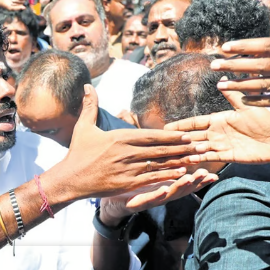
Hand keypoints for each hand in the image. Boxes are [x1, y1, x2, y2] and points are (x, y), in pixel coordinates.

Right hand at [52, 85, 198, 200]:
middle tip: (200, 146)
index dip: (170, 136)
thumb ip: (90, 106)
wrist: (70, 179)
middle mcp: (126, 153)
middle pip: (159, 150)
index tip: (185, 135)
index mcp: (118, 138)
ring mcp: (128, 170)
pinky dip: (167, 176)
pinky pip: (152, 179)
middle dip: (181, 148)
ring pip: (159, 165)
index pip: (149, 136)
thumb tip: (88, 85)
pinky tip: (180, 174)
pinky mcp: (127, 184)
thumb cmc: (78, 153)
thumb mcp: (84, 127)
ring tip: (195, 159)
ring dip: (179, 162)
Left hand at [98, 169, 216, 225]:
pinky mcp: (135, 203)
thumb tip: (172, 146)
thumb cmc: (129, 185)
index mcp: (164, 184)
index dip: (198, 179)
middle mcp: (159, 193)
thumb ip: (160, 162)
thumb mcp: (147, 171)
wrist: (109, 200)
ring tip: (190, 179)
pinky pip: (146, 199)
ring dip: (179, 187)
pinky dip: (156, 194)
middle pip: (180, 188)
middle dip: (195, 182)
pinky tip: (163, 189)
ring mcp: (148, 200)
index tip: (213, 173)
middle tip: (206, 174)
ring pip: (167, 194)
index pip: (184, 180)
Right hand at [165, 88, 269, 166]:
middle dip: (178, 139)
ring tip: (171, 153)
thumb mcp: (247, 106)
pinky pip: (210, 158)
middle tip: (162, 142)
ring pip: (198, 148)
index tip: (166, 126)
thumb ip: (232, 95)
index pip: (194, 123)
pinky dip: (198, 159)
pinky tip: (187, 160)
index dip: (180, 125)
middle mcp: (217, 133)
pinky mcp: (228, 156)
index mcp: (219, 120)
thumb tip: (222, 78)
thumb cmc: (266, 121)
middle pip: (192, 136)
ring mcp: (221, 146)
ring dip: (185, 150)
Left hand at [212, 37, 269, 106]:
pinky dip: (258, 100)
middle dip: (235, 65)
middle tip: (214, 65)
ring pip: (262, 83)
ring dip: (239, 85)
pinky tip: (242, 98)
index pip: (265, 46)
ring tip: (219, 85)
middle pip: (259, 65)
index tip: (224, 47)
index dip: (245, 46)